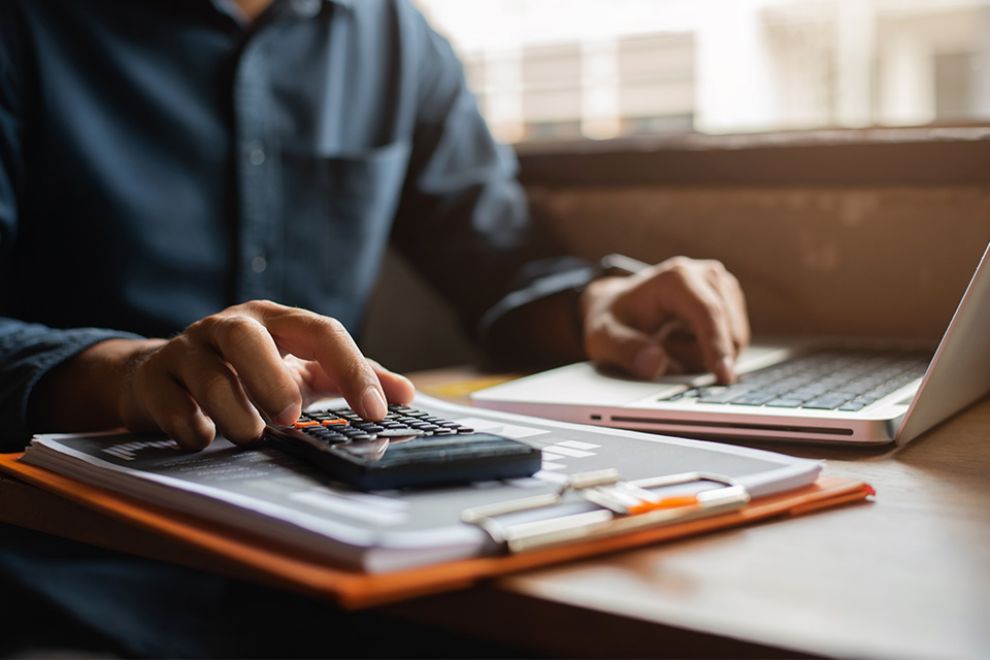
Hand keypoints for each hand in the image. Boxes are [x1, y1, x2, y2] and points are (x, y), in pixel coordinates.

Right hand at [34, 300, 414, 449]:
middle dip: (270, 381)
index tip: (377, 411)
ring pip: (209, 378)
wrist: (166, 376)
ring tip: (251, 435)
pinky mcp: (154, 379)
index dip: (353, 369)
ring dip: (236, 416)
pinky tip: (205, 438)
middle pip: (248, 339)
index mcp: (276, 321)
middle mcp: (230, 327)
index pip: (322, 331)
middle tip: (290, 418)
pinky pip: (171, 407)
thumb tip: (404, 394)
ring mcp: (187, 350)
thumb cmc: (248, 372)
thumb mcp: (303, 369)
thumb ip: (351, 378)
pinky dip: (193, 430)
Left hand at [580, 257, 749, 382]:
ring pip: (733, 342)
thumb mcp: (603, 338)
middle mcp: (707, 275)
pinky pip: (733, 343)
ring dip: (702, 356)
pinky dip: (709, 352)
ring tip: (669, 342)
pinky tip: (684, 341)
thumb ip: (625, 350)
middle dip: (698, 357)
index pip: (708, 313)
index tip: (722, 375)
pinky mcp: (732, 302)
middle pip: (726, 333)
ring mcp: (723, 287)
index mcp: (677, 278)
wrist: (620, 306)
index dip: (717, 345)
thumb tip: (655, 362)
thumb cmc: (613, 320)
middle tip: (661, 349)